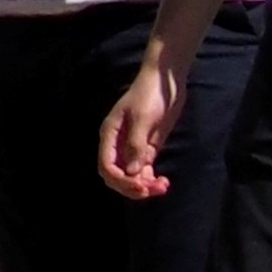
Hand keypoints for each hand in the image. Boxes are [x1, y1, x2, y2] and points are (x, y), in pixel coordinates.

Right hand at [99, 53, 182, 200]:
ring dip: (144, 186)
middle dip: (132, 186)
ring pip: (131, 176)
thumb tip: (131, 172)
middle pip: (116, 175)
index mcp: (110, 135)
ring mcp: (132, 147)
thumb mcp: (142, 118)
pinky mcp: (147, 148)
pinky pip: (144, 170)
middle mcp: (118, 144)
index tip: (140, 185)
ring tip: (163, 187)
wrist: (165, 81)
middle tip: (152, 190)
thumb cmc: (150, 95)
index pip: (106, 165)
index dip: (120, 180)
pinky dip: (151, 180)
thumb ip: (136, 145)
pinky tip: (163, 182)